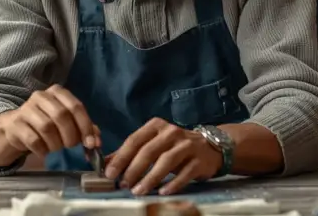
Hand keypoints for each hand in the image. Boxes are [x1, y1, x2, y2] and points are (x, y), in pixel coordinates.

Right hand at [3, 84, 100, 157]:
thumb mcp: (66, 122)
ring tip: (56, 149)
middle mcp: (41, 96)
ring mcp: (26, 109)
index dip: (85, 126)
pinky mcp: (15, 124)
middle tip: (71, 147)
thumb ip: (84, 128)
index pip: (76, 106)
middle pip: (61, 115)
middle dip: (70, 136)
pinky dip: (42, 150)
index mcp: (57, 92)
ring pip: (47, 127)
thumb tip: (96, 142)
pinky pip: (33, 139)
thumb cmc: (46, 124)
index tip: (90, 143)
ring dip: (56, 144)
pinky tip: (44, 153)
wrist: (14, 128)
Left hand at [104, 118, 222, 195]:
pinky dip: (173, 184)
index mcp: (156, 126)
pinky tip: (162, 192)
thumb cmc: (175, 147)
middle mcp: (171, 132)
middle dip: (133, 169)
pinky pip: (184, 173)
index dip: (121, 157)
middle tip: (123, 185)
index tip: (110, 173)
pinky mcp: (200, 160)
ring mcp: (187, 145)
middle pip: (148, 151)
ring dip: (150, 178)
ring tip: (139, 191)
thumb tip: (107, 164)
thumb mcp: (153, 144)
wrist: (210, 148)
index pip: (134, 140)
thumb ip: (131, 152)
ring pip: (166, 161)